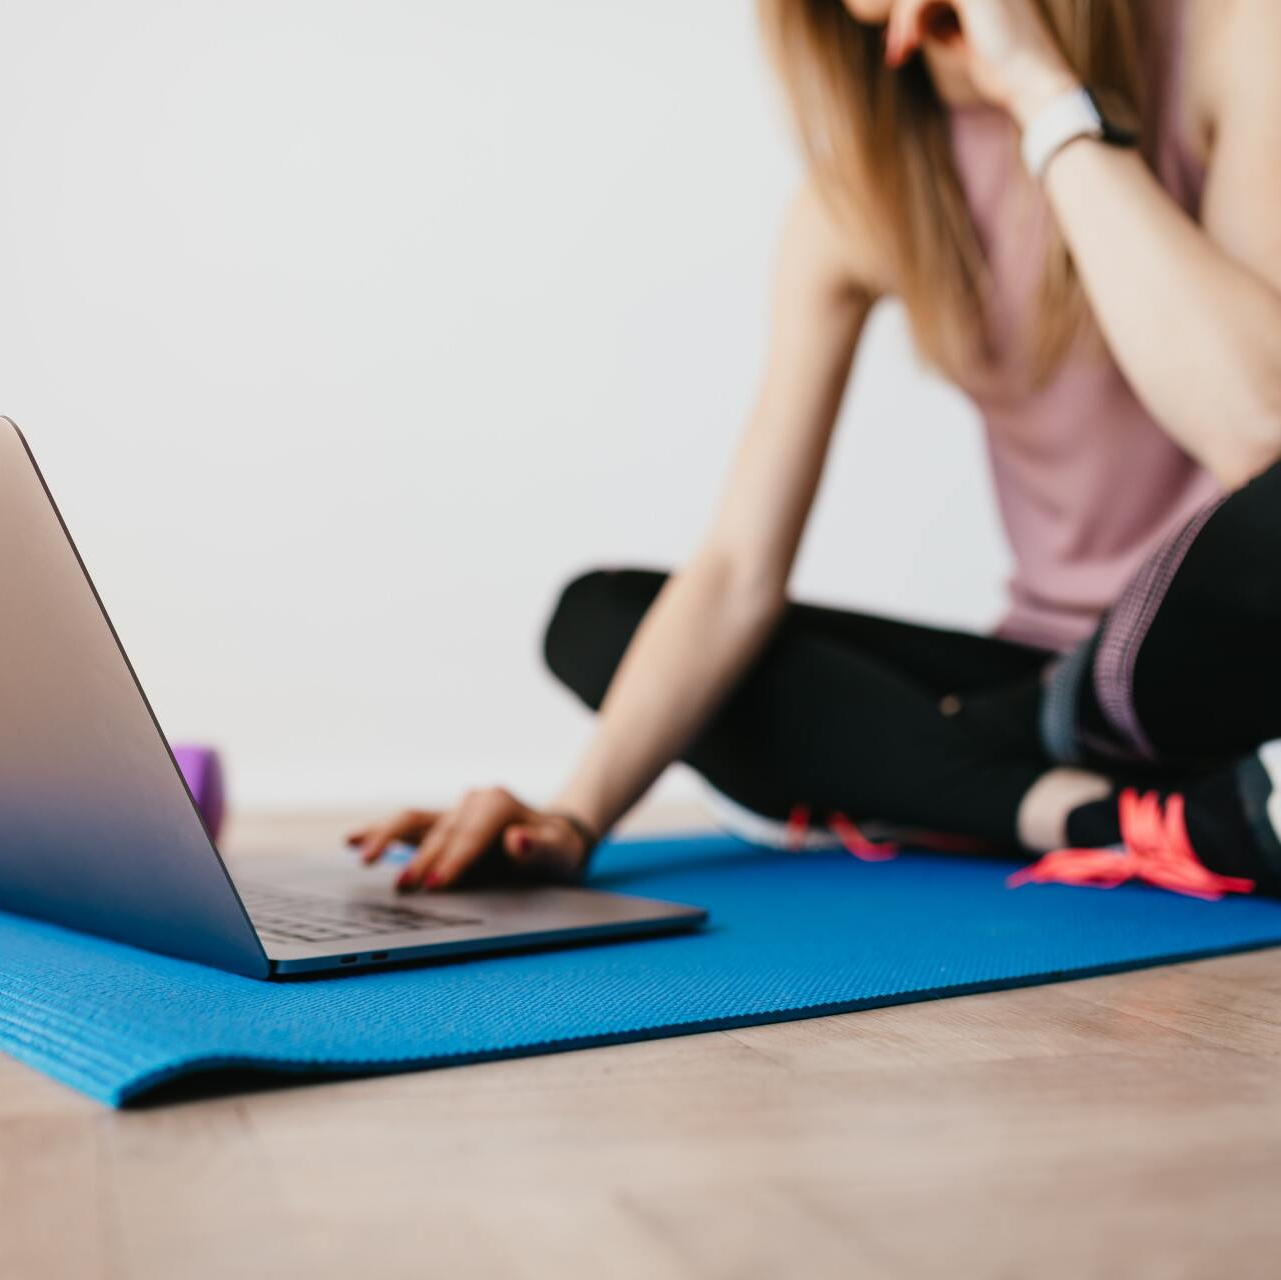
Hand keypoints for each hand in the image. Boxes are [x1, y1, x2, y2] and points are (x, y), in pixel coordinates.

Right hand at [346, 788, 596, 891]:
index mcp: (498, 804)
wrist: (552, 838)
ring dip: (386, 838)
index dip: (453, 860)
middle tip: (404, 888)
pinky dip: (378, 832)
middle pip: (440, 832)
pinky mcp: (439, 822)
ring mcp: (452, 810)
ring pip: (412, 821)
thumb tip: (518, 839)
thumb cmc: (556, 850)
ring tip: (363, 858)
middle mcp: (472, 801)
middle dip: (421, 860)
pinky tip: (352, 841)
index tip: (436, 885)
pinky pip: (406, 826)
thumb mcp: (560, 852)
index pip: (471, 835)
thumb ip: (540, 848)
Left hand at [886, 0, 1078, 125]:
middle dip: (903, 18)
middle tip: (894, 52)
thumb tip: (906, 22)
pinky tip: (909, 44)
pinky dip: (908, 19)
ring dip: (902, 21)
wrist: (1030, 81)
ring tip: (899, 52)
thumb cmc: (1001, 71)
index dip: (911, 15)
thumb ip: (938, 25)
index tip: (899, 46)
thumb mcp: (962, 43)